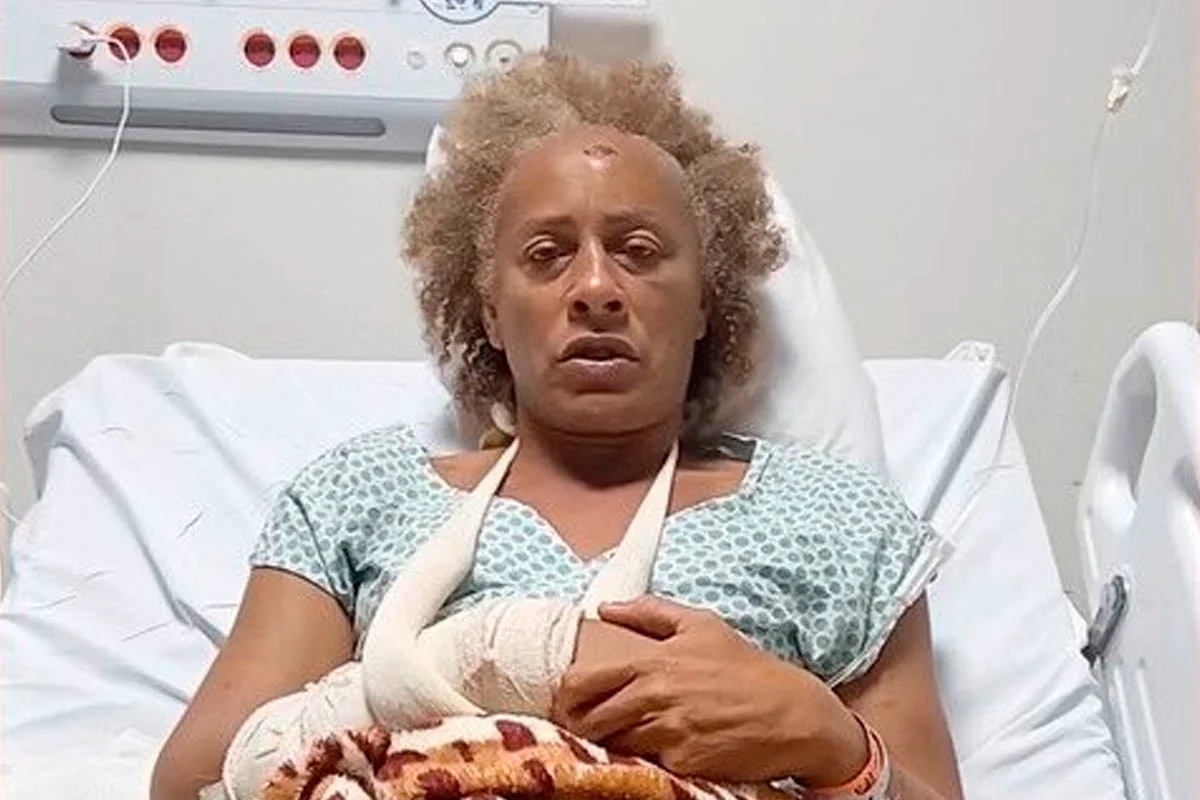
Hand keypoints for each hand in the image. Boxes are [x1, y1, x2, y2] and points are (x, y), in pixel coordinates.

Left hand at [551, 596, 868, 786]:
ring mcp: (669, 733)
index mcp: (653, 662)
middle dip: (584, 725)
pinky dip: (649, 760)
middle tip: (585, 726)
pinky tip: (660, 752)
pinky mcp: (684, 763)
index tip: (565, 701)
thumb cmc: (747, 668)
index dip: (567, 695)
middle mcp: (656, 697)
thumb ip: (650, 613)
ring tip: (622, 738)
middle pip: (594, 720)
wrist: (793, 714)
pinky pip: (650, 765)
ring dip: (615, 743)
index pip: (585, 681)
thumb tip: (606, 606)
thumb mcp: (702, 626)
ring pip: (617, 744)